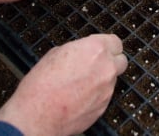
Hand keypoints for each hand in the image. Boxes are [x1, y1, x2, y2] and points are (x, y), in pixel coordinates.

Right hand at [0, 34, 127, 135]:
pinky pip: (104, 96)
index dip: (107, 45)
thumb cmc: (41, 85)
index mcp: (96, 49)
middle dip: (110, 62)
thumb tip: (81, 53)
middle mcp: (106, 68)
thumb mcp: (55, 53)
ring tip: (79, 83)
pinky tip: (78, 96)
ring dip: (101, 79)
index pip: (116, 42)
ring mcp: (107, 89)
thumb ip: (77, 50)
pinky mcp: (103, 107)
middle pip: (121, 61)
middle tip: (94, 64)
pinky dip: (95, 95)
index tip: (102, 48)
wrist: (37, 115)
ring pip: (111, 79)